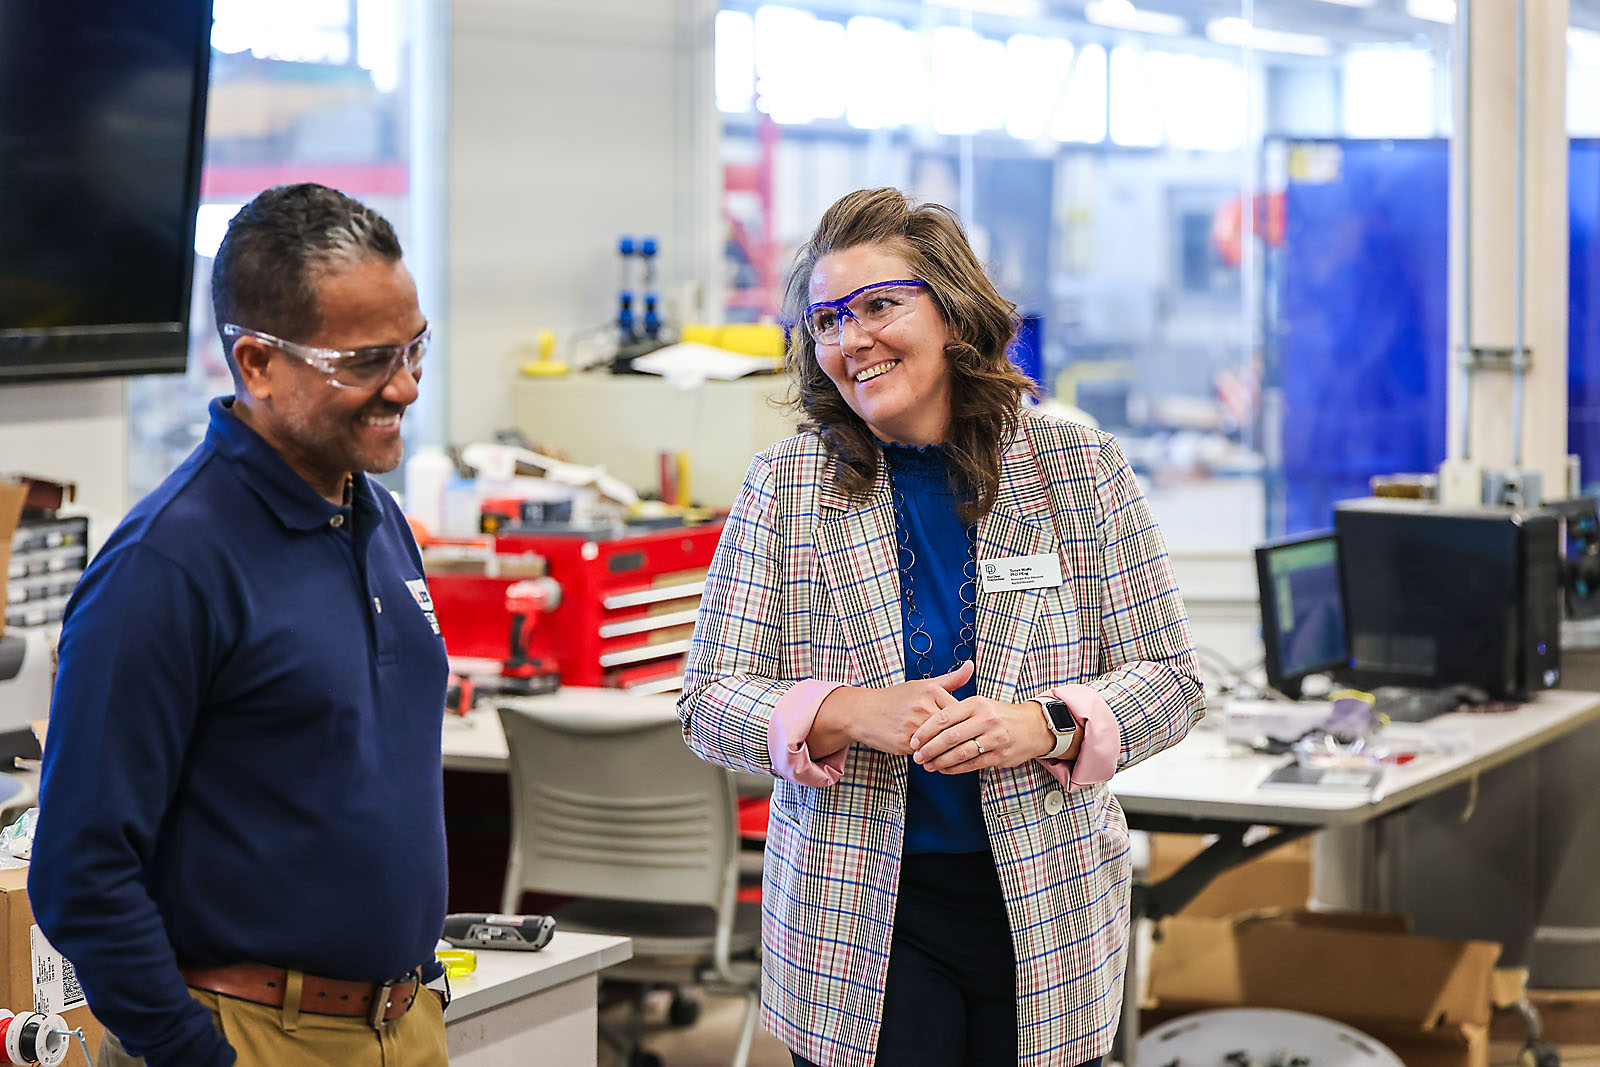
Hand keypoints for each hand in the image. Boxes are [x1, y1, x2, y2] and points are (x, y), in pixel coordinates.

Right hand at [810, 661, 974, 756]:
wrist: (863, 711)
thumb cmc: (896, 698)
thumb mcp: (922, 685)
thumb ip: (950, 679)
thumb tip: (971, 665)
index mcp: (931, 691)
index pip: (960, 712)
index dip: (965, 723)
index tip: (968, 730)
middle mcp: (923, 706)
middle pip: (953, 729)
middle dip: (959, 739)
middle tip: (965, 746)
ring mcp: (913, 725)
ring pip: (941, 743)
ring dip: (947, 751)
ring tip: (952, 754)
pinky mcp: (904, 742)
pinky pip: (926, 753)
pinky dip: (932, 757)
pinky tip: (933, 757)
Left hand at [910, 695, 1053, 773]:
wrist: (1033, 726)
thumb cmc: (999, 715)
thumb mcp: (980, 703)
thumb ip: (955, 710)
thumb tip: (925, 720)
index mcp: (976, 703)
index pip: (944, 717)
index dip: (926, 730)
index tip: (914, 739)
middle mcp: (985, 719)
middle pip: (950, 736)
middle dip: (930, 748)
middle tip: (917, 755)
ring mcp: (994, 738)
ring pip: (961, 753)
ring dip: (941, 761)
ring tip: (928, 765)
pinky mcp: (1000, 755)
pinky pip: (972, 764)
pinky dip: (955, 768)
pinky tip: (944, 769)